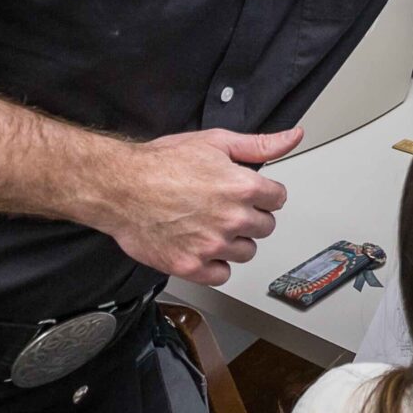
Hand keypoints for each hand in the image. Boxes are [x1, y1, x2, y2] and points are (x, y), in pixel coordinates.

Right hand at [96, 126, 300, 284]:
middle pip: (265, 227)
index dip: (263, 194)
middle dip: (250, 217)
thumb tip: (292, 137)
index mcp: (243, 187)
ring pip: (247, 251)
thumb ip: (259, 144)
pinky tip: (202, 247)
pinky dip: (215, 265)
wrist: (120, 187)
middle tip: (225, 208)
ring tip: (211, 226)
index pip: (278, 199)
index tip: (248, 193)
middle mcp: (232, 218)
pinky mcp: (192, 266)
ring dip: (235, 241)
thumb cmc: (161, 164)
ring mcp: (212, 246)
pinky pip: (222, 275)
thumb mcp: (215, 142)